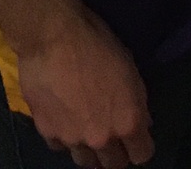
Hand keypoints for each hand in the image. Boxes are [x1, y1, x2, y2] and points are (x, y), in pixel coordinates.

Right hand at [16, 3, 153, 168]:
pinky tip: (62, 116)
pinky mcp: (47, 133)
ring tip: (85, 127)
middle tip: (109, 132)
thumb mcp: (129, 66)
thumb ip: (137, 101)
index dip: (140, 145)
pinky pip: (60, 145)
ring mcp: (73, 139)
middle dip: (115, 152)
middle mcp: (102, 138)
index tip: (134, 136)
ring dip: (89, 149)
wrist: (52, 35)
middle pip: (113, 165)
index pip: (142, 155)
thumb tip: (142, 123)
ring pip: (86, 161)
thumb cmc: (96, 42)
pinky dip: (63, 135)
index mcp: (127, 121)